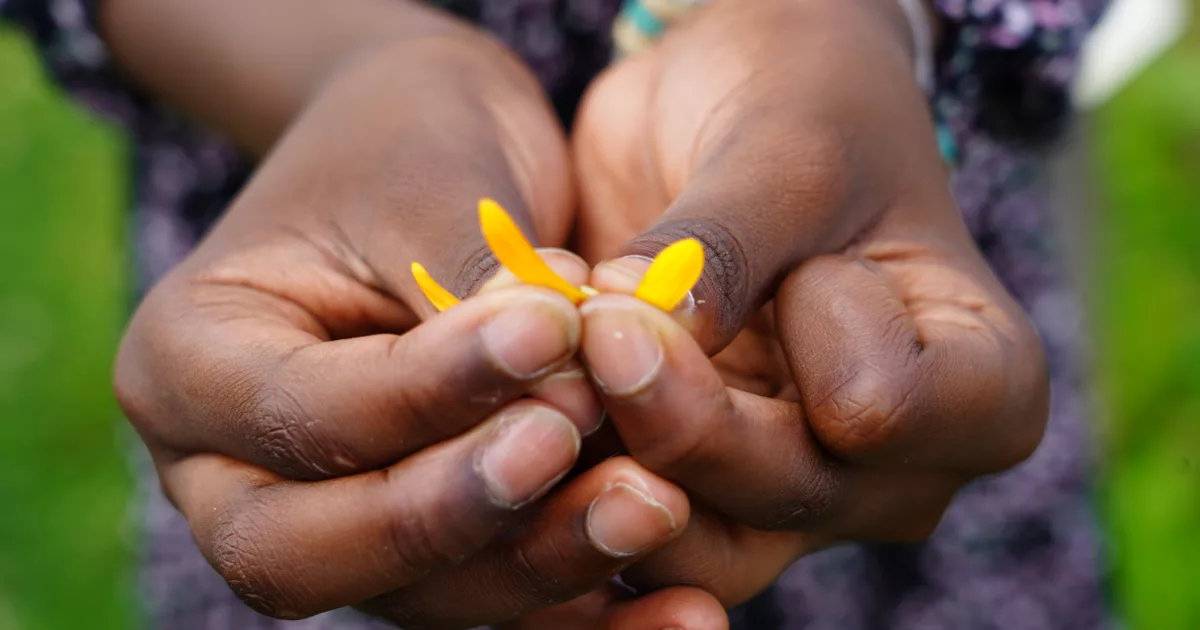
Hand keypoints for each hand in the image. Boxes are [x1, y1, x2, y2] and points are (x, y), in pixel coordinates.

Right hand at [114, 32, 707, 627]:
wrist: (436, 151)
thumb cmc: (414, 142)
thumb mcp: (431, 188)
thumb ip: (471, 297)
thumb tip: (554, 390)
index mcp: (191, 360)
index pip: (300, 412)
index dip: (428, 390)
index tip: (552, 334)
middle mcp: (231, 469)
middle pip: (310, 554)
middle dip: (452, 513)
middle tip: (572, 441)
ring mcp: (326, 520)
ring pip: (411, 597)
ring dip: (536, 567)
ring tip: (649, 507)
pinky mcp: (422, 543)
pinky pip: (487, 598)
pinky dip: (579, 607)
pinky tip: (681, 609)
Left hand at [572, 0, 1048, 604]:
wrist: (741, 106)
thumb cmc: (805, 105)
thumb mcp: (787, 147)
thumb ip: (725, 246)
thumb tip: (630, 338)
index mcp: (979, 389)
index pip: (878, 411)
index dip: (801, 332)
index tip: (786, 247)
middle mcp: (896, 469)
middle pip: (780, 494)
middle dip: (673, 412)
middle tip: (599, 318)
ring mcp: (794, 491)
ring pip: (696, 538)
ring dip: (608, 459)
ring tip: (558, 358)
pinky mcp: (700, 489)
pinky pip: (630, 519)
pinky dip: (573, 472)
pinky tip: (532, 398)